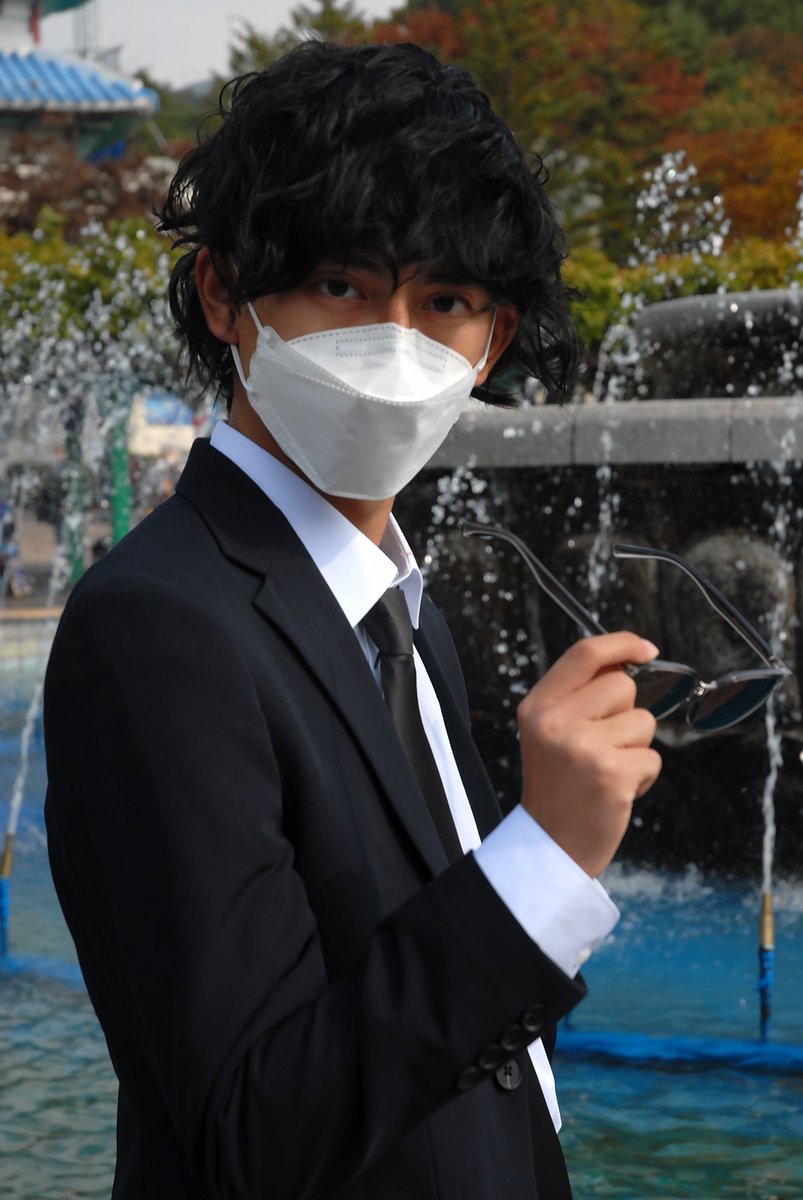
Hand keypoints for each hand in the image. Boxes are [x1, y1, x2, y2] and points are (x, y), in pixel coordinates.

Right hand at [517, 632, 661, 877]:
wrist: (549, 845)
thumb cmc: (559, 785)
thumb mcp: (549, 732)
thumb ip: (578, 696)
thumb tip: (628, 663)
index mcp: (537, 706)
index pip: (584, 654)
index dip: (621, 643)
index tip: (646, 649)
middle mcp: (555, 722)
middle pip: (622, 685)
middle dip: (627, 713)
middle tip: (604, 745)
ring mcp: (582, 748)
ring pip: (643, 721)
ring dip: (636, 747)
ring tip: (607, 771)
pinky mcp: (610, 774)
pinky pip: (652, 757)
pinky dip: (643, 776)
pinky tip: (617, 792)